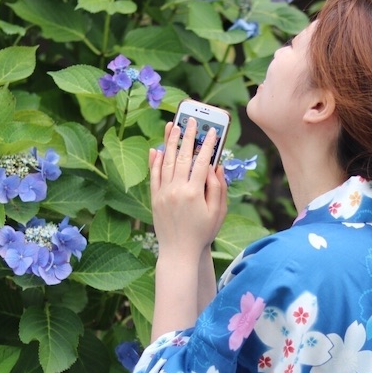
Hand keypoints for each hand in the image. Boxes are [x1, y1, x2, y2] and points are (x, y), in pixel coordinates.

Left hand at [149, 117, 227, 257]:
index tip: (213, 131)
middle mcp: (176, 190)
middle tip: (191, 120)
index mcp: (194, 192)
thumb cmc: (203, 233)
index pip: (202, 161)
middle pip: (182, 156)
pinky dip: (154, 161)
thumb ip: (218, 187)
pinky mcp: (154, 198)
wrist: (179, 252)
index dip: (208, 145)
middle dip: (187, 136)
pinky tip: (157, 148)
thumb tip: (215, 165)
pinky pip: (153, 175)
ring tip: (173, 126)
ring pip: (166, 162)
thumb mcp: (218, 212)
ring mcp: (163, 193)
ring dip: (170, 142)